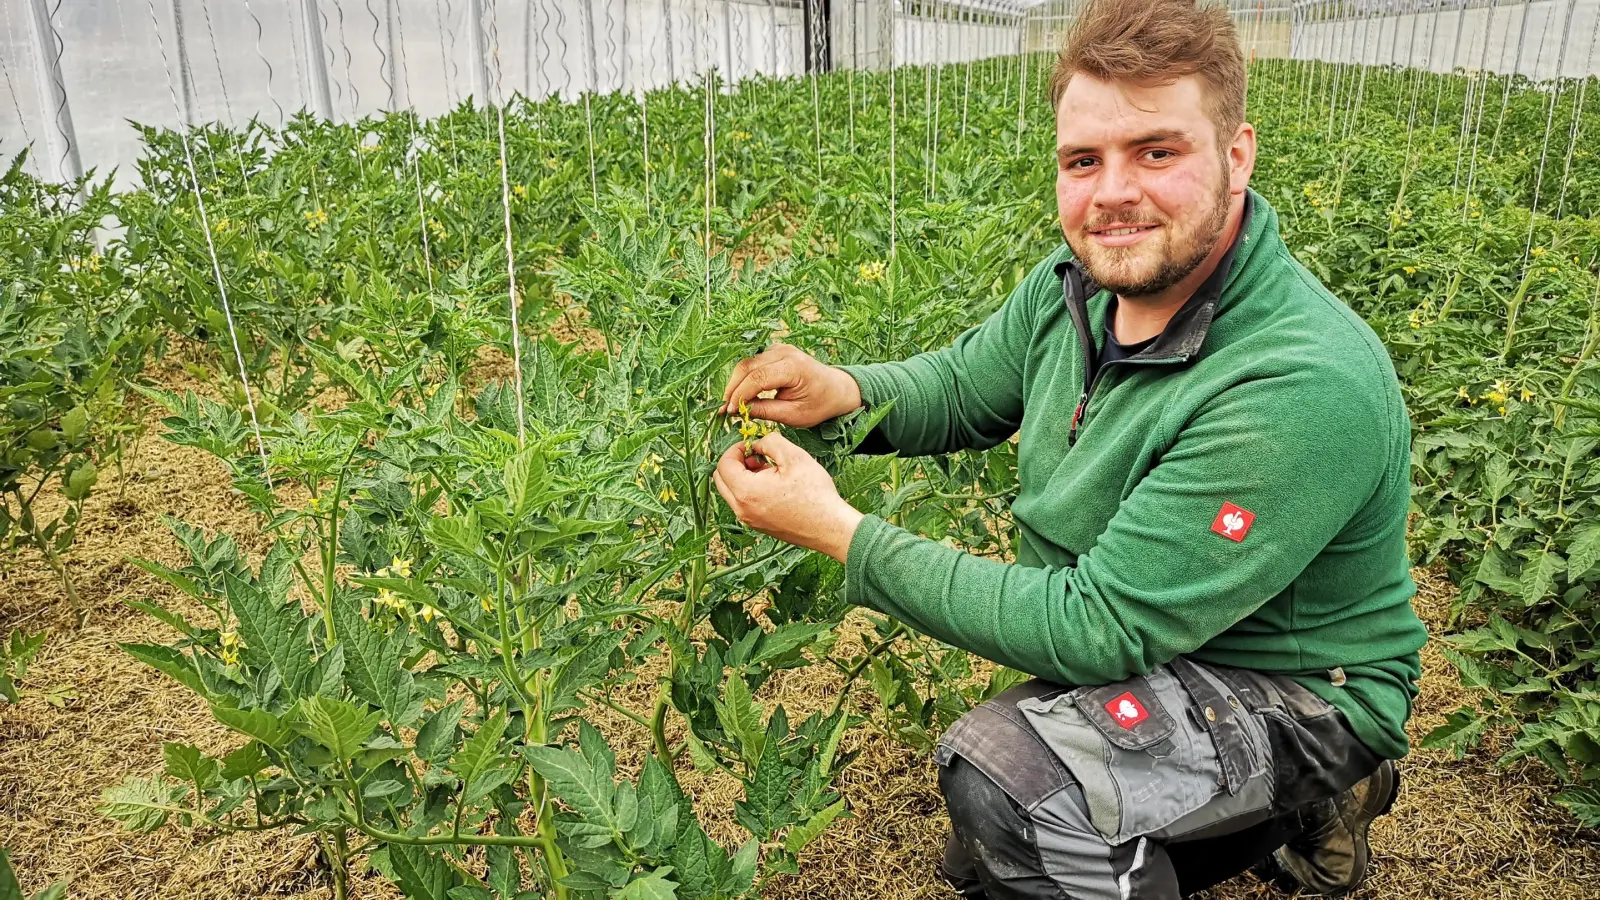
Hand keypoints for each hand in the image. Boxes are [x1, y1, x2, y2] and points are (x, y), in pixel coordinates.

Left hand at [712, 432, 864, 563]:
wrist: (830, 526)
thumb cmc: (814, 493)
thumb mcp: (794, 456)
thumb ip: (770, 442)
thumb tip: (758, 444)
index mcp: (746, 491)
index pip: (724, 464)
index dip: (736, 448)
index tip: (752, 445)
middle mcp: (741, 509)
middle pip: (720, 480)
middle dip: (735, 463)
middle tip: (756, 456)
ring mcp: (749, 520)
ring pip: (731, 492)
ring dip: (742, 477)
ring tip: (768, 470)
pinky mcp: (758, 526)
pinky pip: (743, 504)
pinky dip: (750, 490)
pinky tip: (774, 485)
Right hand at [721, 343, 862, 427]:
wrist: (836, 389)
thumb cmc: (819, 404)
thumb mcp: (793, 415)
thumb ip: (765, 411)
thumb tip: (739, 410)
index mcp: (793, 367)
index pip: (757, 378)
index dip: (739, 395)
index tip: (729, 411)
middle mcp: (785, 352)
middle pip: (747, 366)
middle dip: (733, 388)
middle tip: (725, 408)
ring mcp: (780, 348)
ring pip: (747, 363)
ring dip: (736, 382)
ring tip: (731, 403)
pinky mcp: (776, 351)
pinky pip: (753, 362)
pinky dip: (745, 377)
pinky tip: (742, 393)